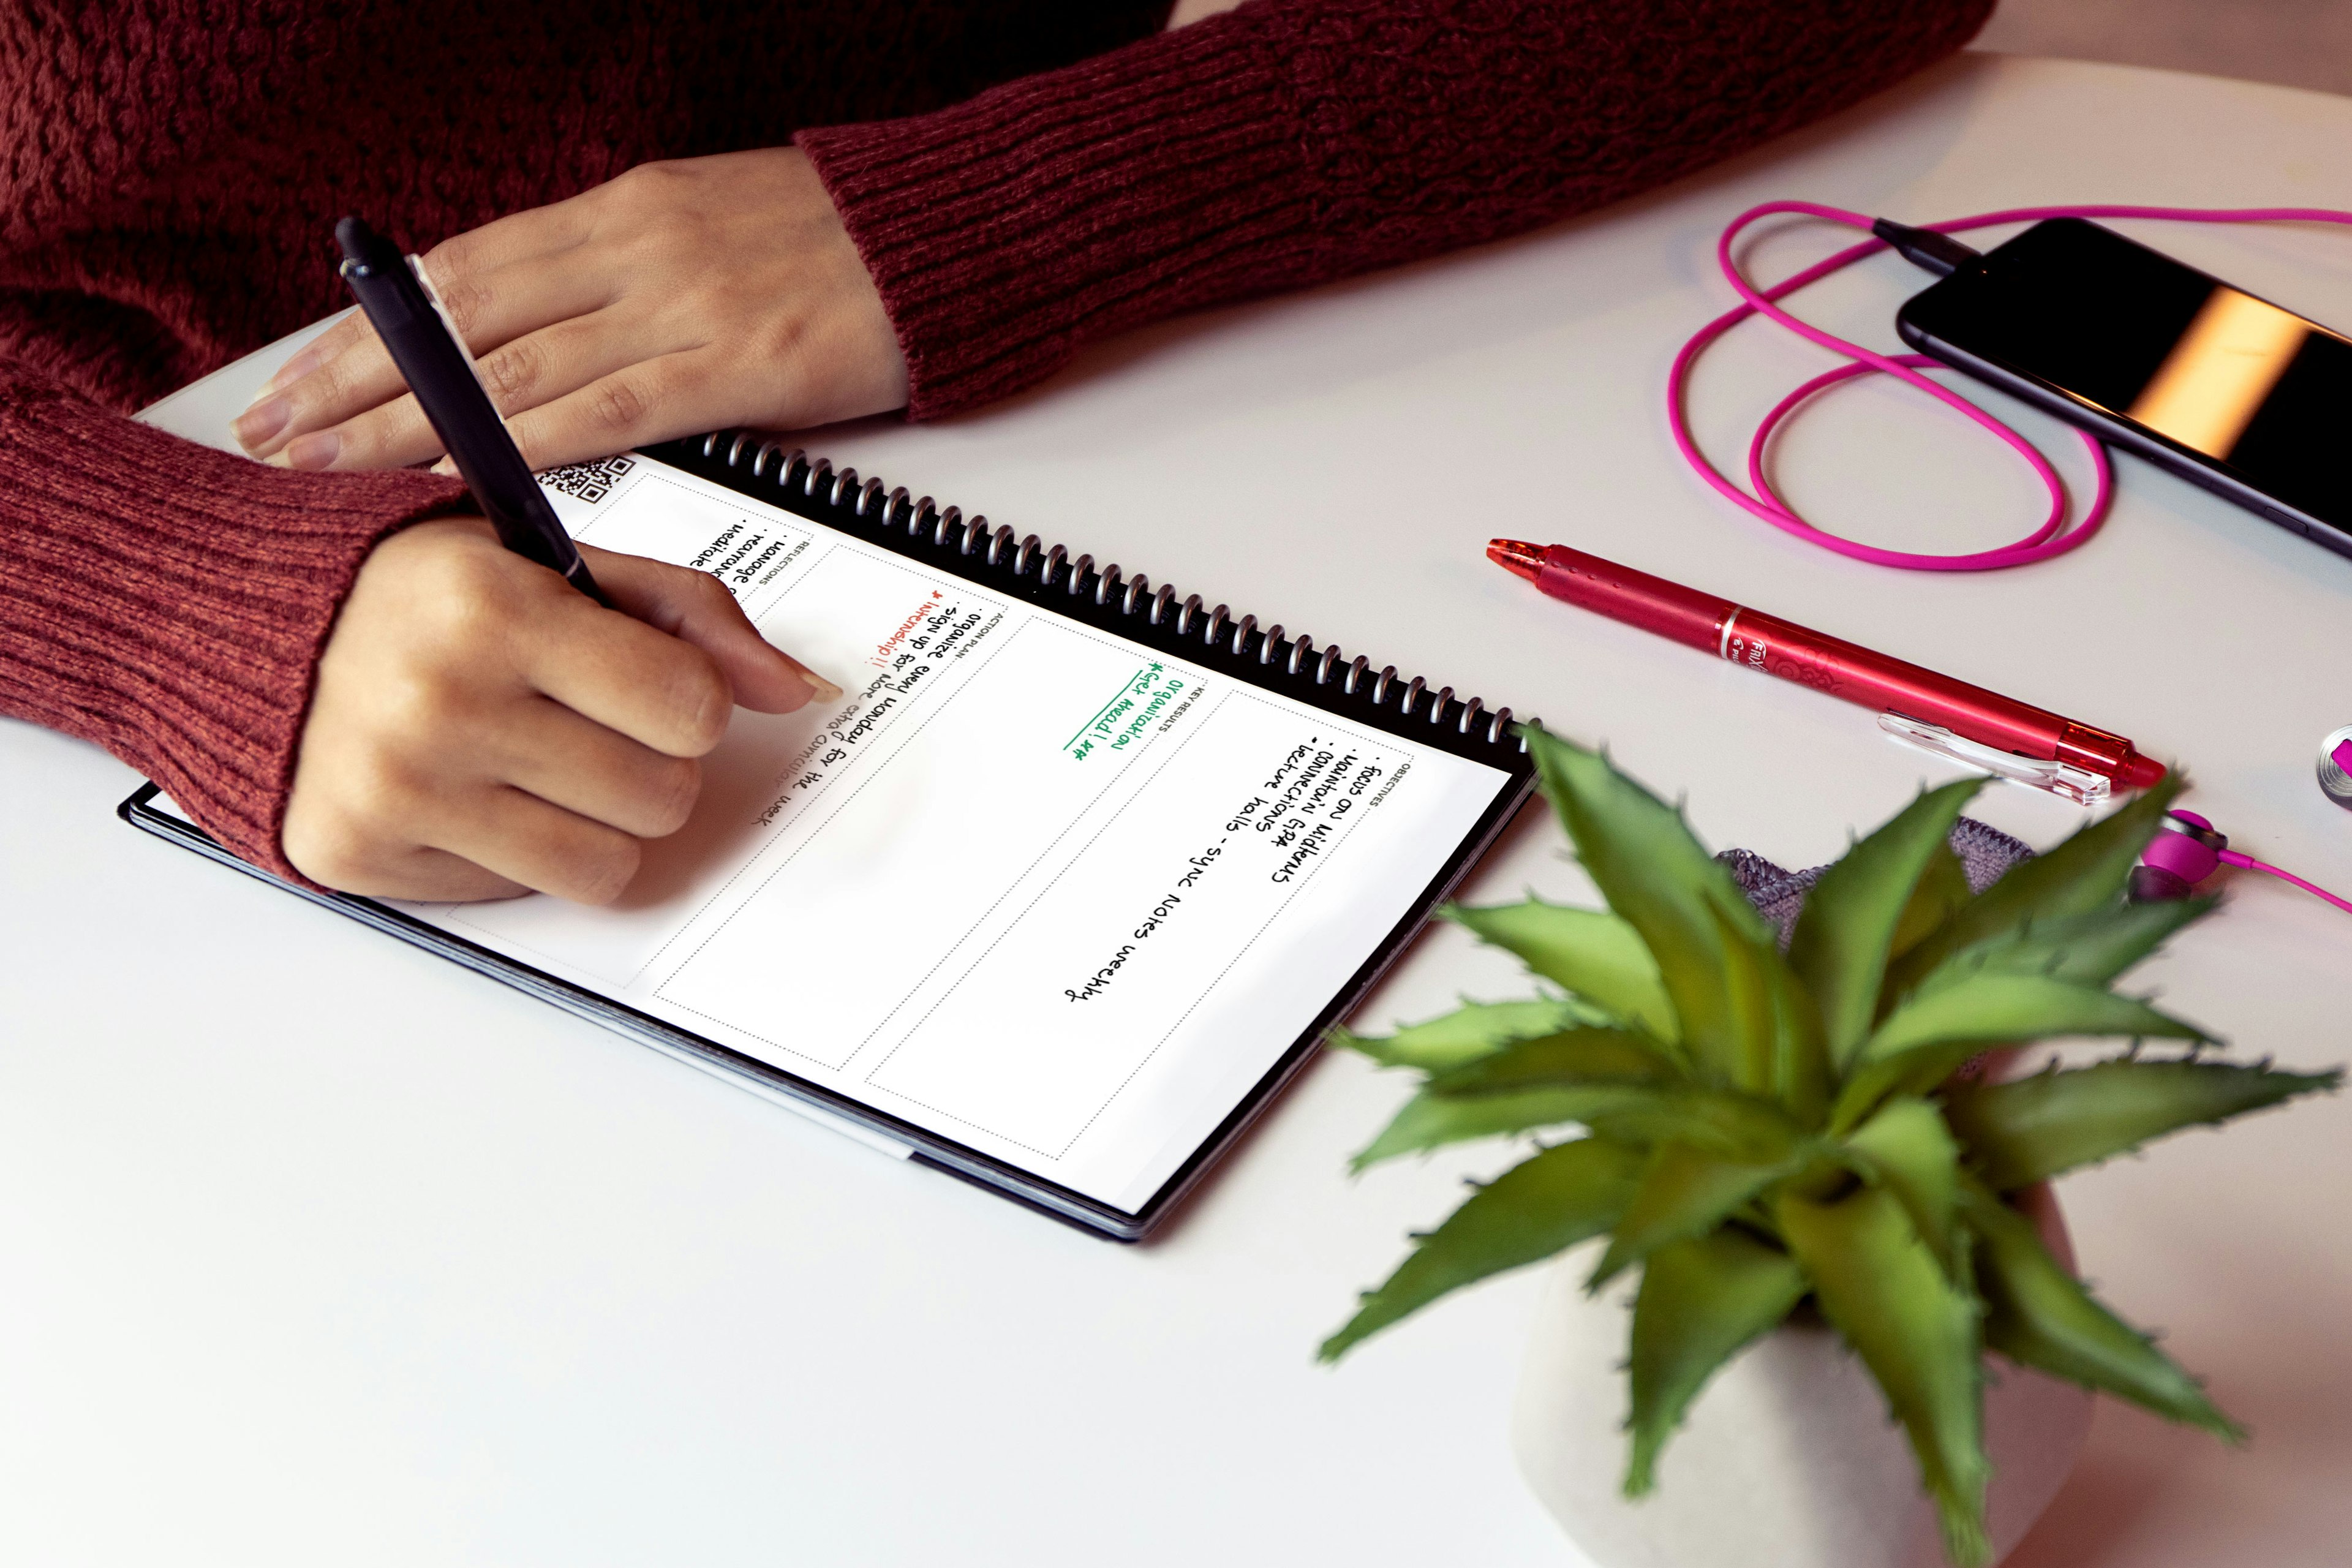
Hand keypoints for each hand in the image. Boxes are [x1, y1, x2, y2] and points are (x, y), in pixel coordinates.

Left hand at [234, 147, 908, 473]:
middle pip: (459, 314)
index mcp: (628, 210)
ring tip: (325, 461)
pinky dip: (518, 442)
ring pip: (509, 365)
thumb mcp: (714, 226)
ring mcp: (680, 303)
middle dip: (353, 373)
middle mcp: (635, 247)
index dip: (370, 322)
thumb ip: (629, 274)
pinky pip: (603, 409)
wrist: (952, 235)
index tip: (300, 368)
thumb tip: (554, 328)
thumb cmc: (844, 243)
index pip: (464, 269)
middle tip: (272, 427)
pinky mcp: (734, 364)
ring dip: (404, 418)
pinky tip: (455, 471)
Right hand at [284, 518, 838, 902]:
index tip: (648, 682)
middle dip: (648, 761)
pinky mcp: (364, 858)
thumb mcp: (552, 562)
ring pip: (608, 867)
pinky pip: (522, 894)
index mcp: (493, 610)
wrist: (242, 628)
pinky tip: (473, 790)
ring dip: (599, 822)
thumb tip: (793, 690)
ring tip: (544, 762)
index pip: (690, 708)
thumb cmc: (417, 592)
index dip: (687, 699)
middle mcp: (439, 705)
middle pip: (663, 796)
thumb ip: (686, 615)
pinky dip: (518, 853)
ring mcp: (396, 791)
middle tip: (587, 721)